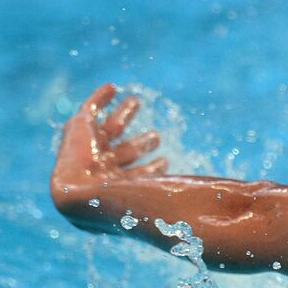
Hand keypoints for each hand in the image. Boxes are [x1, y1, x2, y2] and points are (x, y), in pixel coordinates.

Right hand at [50, 84, 166, 214]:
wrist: (81, 192)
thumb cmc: (119, 199)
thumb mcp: (152, 195)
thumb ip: (174, 191)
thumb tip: (209, 194)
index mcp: (112, 185)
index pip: (135, 175)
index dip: (150, 169)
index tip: (166, 163)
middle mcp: (100, 166)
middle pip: (124, 150)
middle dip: (140, 144)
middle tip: (157, 137)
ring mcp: (88, 147)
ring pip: (110, 127)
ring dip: (123, 114)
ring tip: (137, 102)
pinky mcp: (78, 128)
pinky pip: (90, 109)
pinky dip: (100, 98)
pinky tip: (112, 87)